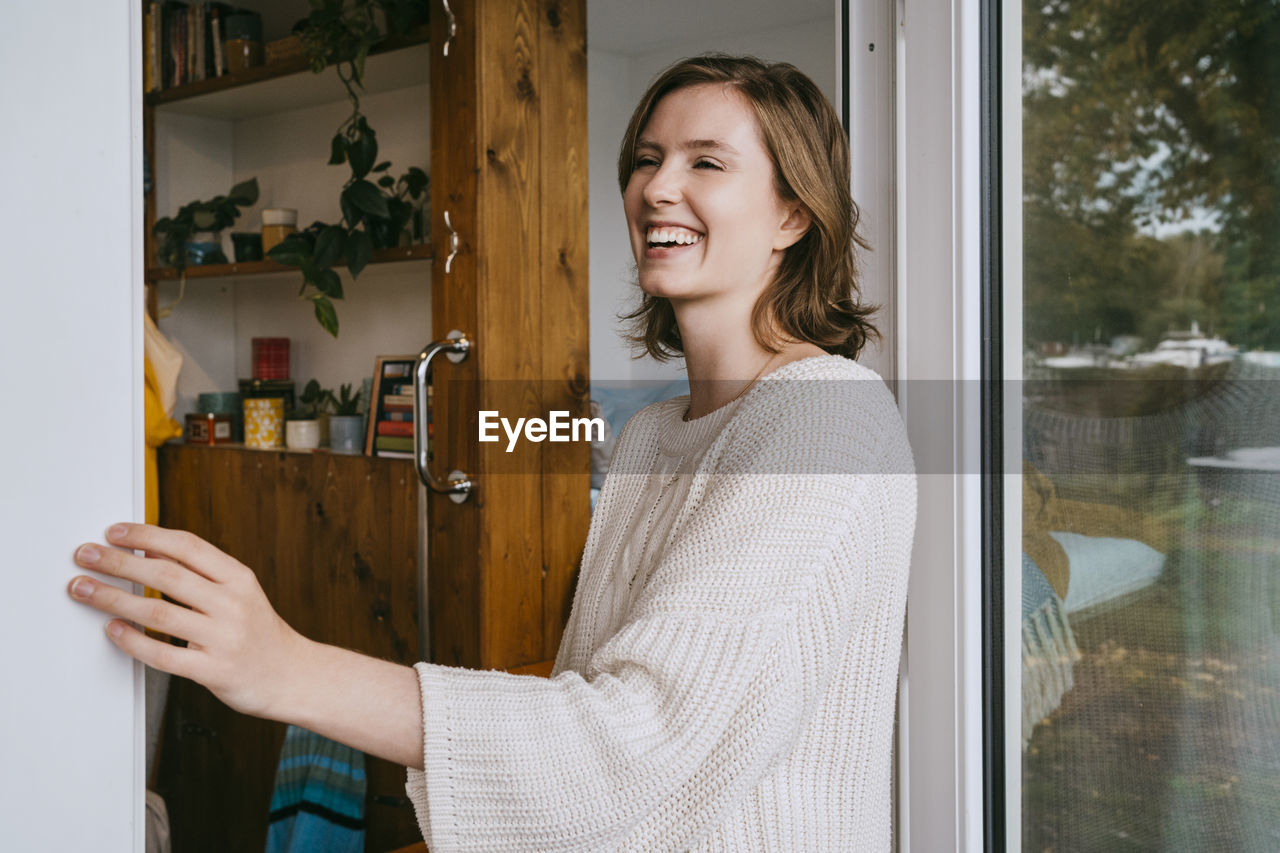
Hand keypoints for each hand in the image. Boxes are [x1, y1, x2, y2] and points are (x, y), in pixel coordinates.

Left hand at [68, 523, 307, 719]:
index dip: (146, 536)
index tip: (113, 532)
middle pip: (166, 576)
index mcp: (239, 578)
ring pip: (158, 614)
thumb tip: (150, 552)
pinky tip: (113, 630)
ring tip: (84, 589)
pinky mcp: (213, 671)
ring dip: (113, 599)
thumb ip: (199, 573)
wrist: (292, 676)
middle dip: (119, 563)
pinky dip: (133, 642)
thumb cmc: (259, 633)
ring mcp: (224, 638)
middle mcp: (233, 604)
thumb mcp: (239, 592)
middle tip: (86, 555)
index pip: (187, 546)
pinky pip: (164, 655)